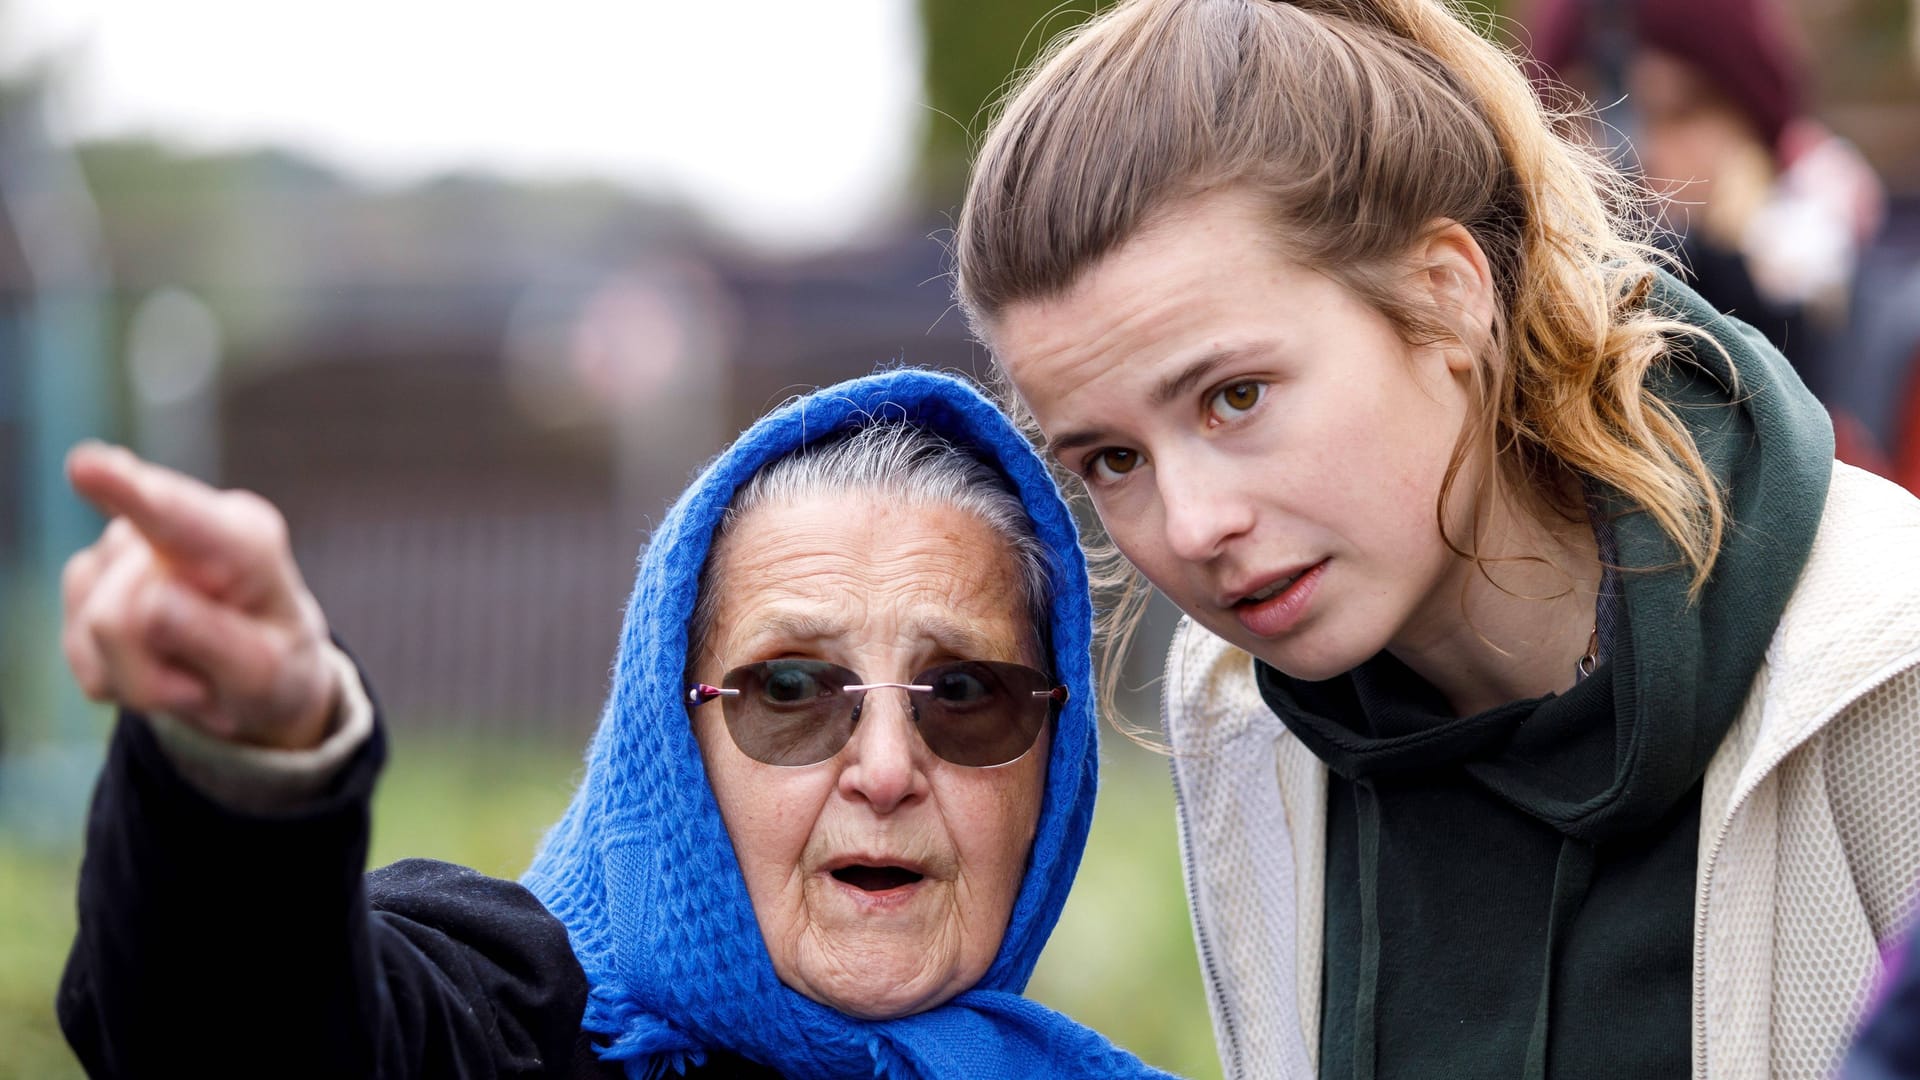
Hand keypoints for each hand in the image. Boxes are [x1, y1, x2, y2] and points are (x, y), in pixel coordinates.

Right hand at [61, 443, 338, 749]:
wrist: (259, 676)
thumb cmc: (275, 667)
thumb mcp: (268, 674)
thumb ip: (217, 640)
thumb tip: (147, 605)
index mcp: (242, 538)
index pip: (177, 515)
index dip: (127, 488)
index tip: (86, 465)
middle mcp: (176, 527)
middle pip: (122, 611)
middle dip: (158, 670)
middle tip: (212, 681)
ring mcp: (123, 549)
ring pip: (99, 632)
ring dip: (146, 678)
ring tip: (193, 671)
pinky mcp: (87, 581)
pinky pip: (81, 654)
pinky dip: (122, 680)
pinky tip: (162, 669)